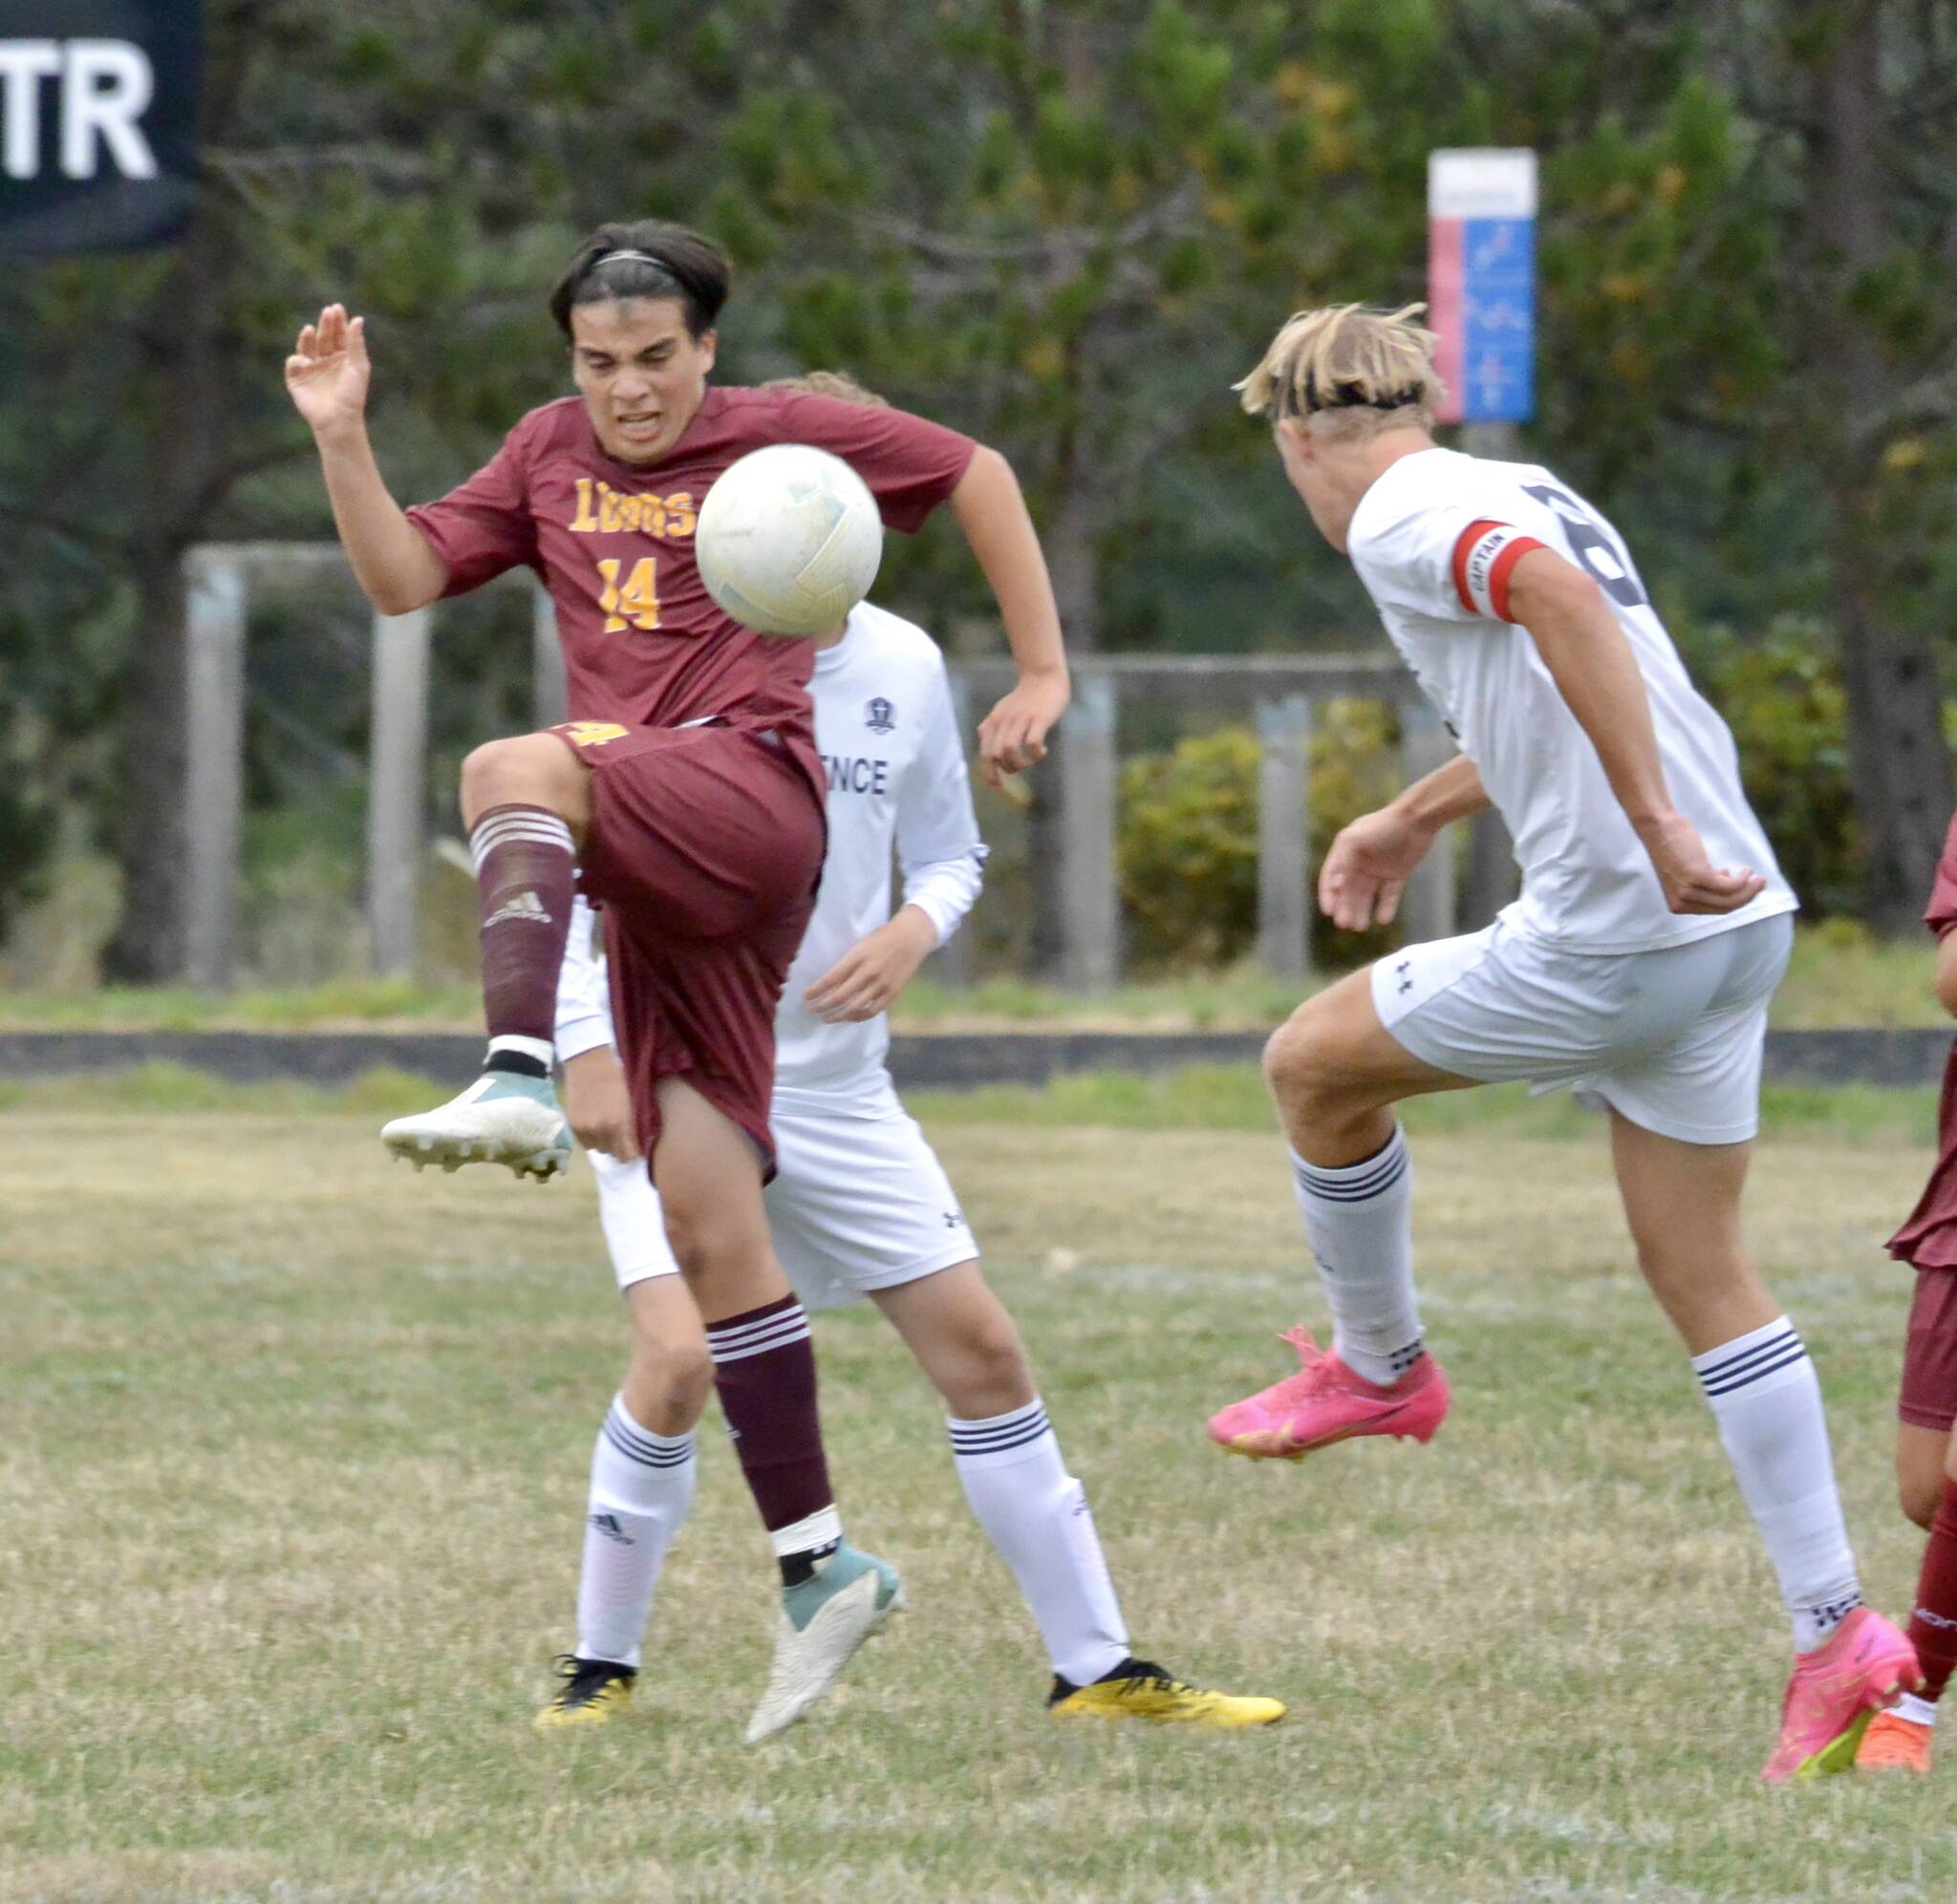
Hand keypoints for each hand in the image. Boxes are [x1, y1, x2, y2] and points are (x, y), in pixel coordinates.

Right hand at [285, 303, 371, 439]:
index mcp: (343, 358)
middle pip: (324, 338)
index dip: (338, 322)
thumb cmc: (352, 395)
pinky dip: (297, 360)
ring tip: (310, 329)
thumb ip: (356, 343)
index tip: (337, 308)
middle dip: (325, 324)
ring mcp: (311, 369)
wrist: (339, 419)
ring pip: (307, 347)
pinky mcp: (297, 379)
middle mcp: (326, 361)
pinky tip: (305, 360)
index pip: (340, 335)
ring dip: (307, 337)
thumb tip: (358, 319)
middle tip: (328, 311)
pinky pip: (294, 364)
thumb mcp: (358, 367)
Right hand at [562, 1046, 638, 1159]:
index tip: (635, 1147)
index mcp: (620, 1123)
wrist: (590, 1062)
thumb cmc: (617, 1076)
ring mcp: (585, 1128)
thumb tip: (637, 1143)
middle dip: (619, 1147)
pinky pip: (584, 1143)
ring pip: (598, 1149)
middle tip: (621, 1136)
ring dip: (604, 1142)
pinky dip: (590, 1137)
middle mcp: (601, 1130)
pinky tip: (594, 1125)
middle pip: (613, 1153)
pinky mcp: (572, 1125)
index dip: (633, 1152)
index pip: (628, 1154)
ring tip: (607, 1129)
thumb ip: (634, 1124)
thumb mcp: (632, 1100)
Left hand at [803, 909, 937, 1022]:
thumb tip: (828, 981)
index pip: (832, 978)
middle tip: (812, 1010)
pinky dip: (858, 1017)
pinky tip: (848, 1017)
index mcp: (858, 956)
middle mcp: (869, 972)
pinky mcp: (892, 993)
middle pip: (840, 995)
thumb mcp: (861, 945)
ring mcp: (882, 984)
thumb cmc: (882, 938)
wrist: (912, 938)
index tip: (805, 997)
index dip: (816, 990)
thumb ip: (847, 963)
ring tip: (826, 1018)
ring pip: (855, 1007)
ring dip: (837, 1015)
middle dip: (822, 1005)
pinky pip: (872, 1011)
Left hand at [976, 667, 1068, 790]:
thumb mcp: (1002, 708)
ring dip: (1021, 763)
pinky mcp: (1039, 718)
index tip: (998, 788)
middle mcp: (1004, 721)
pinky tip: (1042, 751)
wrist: (1044, 674)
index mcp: (994, 721)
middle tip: (1022, 766)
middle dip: (1008, 769)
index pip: (985, 754)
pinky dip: (1035, 753)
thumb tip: (981, 737)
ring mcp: (1021, 719)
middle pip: (995, 755)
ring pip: (1010, 750)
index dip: (989, 775)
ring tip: (1032, 760)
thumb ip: (992, 724)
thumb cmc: (1026, 696)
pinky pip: (1032, 742)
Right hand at [1318, 804, 1436, 931]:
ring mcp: (1378, 868)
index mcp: (1346, 851)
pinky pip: (1389, 895)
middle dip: (1345, 908)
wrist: (1417, 819)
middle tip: (1345, 925)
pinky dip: (1386, 907)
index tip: (1329, 912)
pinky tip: (1383, 920)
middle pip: (1349, 890)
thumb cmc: (1383, 826)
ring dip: (1361, 911)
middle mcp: (1360, 861)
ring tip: (1360, 927)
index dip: (1328, 895)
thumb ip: (1343, 862)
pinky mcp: (1397, 873)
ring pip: (1367, 895)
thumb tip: (1334, 885)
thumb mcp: (1355, 840)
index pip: (1331, 877)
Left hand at [1636, 811, 1766, 914]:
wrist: (1658, 828)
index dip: (1735, 901)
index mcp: (1677, 906)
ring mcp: (1688, 891)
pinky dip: (1742, 880)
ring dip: (1749, 889)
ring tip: (1757, 878)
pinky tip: (1746, 871)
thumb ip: (1704, 886)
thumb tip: (1731, 887)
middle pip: (1724, 907)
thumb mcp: (1687, 873)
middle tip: (1760, 884)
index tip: (1745, 889)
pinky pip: (1729, 886)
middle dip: (1747, 897)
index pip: (1713, 911)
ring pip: (1729, 899)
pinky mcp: (1697, 877)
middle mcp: (1681, 903)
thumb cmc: (1673, 847)